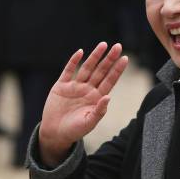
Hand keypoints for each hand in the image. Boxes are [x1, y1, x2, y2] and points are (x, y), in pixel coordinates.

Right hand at [39, 42, 128, 166]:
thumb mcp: (89, 123)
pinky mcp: (61, 86)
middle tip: (118, 46)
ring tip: (103, 45)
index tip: (125, 59)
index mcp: (96, 98)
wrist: (55, 133)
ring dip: (95, 56)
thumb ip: (99, 111)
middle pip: (100, 71)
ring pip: (87, 68)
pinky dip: (73, 61)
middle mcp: (87, 89)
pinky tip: (80, 52)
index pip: (110, 81)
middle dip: (109, 59)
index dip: (117, 70)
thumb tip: (109, 97)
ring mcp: (75, 86)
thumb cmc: (75, 130)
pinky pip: (68, 71)